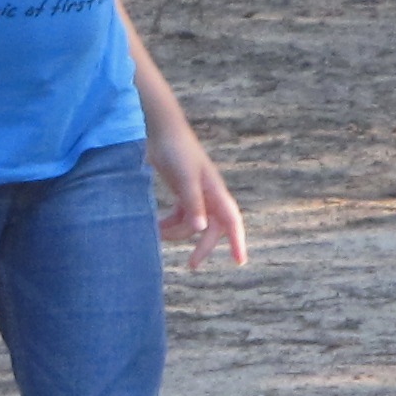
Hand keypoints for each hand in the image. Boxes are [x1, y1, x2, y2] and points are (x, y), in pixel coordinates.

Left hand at [146, 119, 246, 267]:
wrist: (160, 130)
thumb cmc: (176, 150)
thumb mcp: (185, 178)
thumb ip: (193, 203)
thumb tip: (201, 229)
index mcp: (215, 191)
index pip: (231, 221)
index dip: (237, 241)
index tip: (239, 262)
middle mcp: (208, 194)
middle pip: (211, 228)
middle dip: (203, 246)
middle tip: (192, 265)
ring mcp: (195, 194)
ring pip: (192, 224)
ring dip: (177, 232)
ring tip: (157, 233)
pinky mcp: (181, 191)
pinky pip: (179, 215)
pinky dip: (168, 223)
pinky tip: (155, 225)